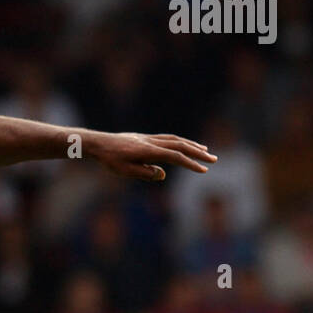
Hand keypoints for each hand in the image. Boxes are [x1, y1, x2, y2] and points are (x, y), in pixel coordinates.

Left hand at [87, 131, 215, 180]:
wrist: (98, 143)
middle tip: (214, 159)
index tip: (204, 170)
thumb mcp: (125, 171)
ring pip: (175, 139)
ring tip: (205, 150)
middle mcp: (151, 142)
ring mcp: (149, 138)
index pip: (174, 156)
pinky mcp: (145, 138)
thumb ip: (145, 173)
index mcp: (148, 151)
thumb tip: (162, 174)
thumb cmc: (110, 159)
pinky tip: (184, 145)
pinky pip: (167, 138)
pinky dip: (180, 141)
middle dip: (198, 153)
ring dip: (192, 145)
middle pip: (180, 145)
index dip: (190, 163)